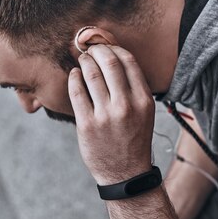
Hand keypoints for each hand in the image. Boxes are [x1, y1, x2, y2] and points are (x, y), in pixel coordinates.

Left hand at [68, 43, 154, 185]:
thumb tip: (113, 57)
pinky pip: (77, 92)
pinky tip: (74, 75)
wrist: (125, 173)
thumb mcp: (144, 112)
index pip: (128, 61)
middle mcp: (127, 106)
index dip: (114, 48)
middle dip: (97, 50)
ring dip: (84, 62)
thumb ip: (133, 88)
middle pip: (109, 63)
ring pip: (91, 75)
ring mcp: (106, 116)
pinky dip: (74, 78)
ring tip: (82, 60)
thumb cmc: (133, 138)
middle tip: (90, 48)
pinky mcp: (88, 124)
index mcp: (144, 100)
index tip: (105, 45)